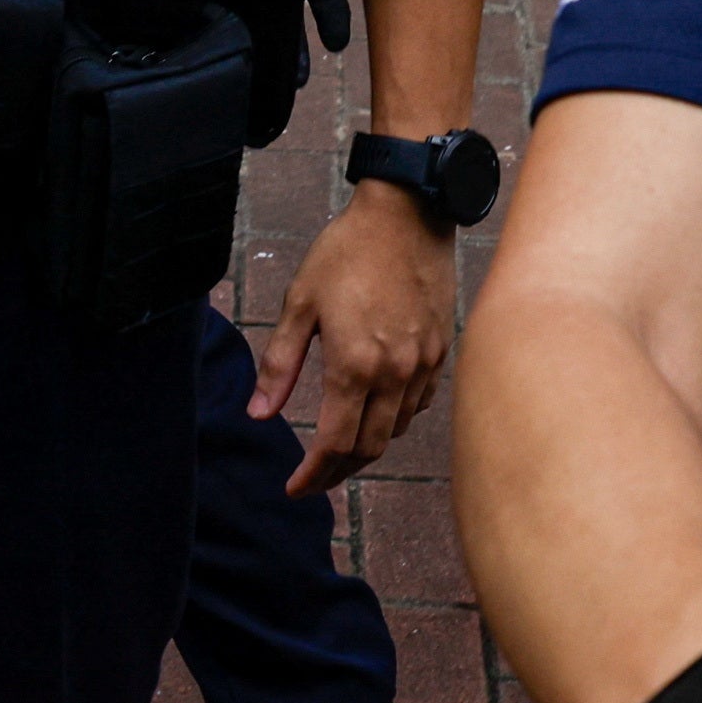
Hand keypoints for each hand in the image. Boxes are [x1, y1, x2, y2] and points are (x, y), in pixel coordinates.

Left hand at [256, 190, 454, 490]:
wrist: (407, 215)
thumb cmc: (346, 252)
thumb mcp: (299, 304)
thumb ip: (280, 364)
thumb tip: (258, 413)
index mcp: (354, 364)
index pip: (335, 444)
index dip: (313, 475)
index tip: (294, 488)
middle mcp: (395, 373)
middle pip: (369, 448)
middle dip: (338, 472)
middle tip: (314, 479)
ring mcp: (424, 364)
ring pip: (397, 430)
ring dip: (367, 447)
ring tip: (340, 450)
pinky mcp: (442, 351)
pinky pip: (419, 404)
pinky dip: (396, 419)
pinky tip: (376, 413)